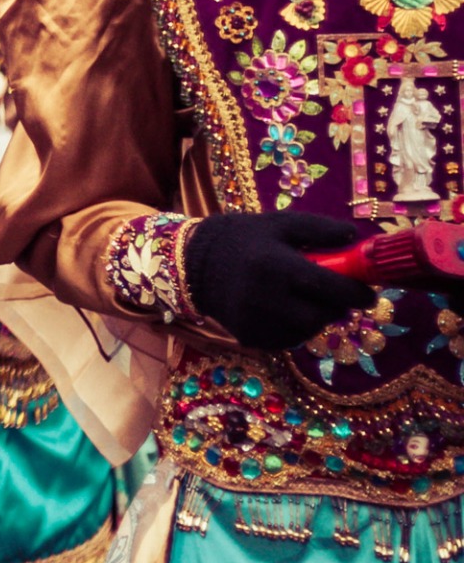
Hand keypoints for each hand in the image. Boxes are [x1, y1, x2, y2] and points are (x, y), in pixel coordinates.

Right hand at [185, 212, 376, 350]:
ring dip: (316, 318)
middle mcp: (266, 298)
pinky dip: (295, 327)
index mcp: (277, 266)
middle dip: (336, 307)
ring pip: (306, 330)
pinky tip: (285, 310)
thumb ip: (319, 229)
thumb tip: (358, 238)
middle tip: (337, 297)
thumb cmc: (243, 238)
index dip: (357, 293)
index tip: (368, 294)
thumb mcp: (280, 223)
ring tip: (306, 300)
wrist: (194, 263)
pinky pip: (288, 339)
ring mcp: (256, 321)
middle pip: (323, 315)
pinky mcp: (250, 337)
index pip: (332, 288)